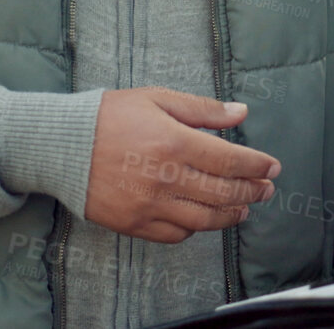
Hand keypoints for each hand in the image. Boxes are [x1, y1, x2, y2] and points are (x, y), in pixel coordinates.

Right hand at [84, 88, 280, 243]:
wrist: (60, 145)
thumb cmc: (109, 116)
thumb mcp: (157, 99)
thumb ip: (203, 109)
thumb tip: (241, 112)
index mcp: (174, 142)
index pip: (230, 160)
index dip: (257, 166)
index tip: (273, 168)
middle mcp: (165, 178)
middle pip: (223, 193)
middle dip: (252, 191)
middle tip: (266, 189)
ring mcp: (149, 204)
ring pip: (204, 220)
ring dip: (231, 215)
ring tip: (245, 207)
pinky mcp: (133, 223)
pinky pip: (175, 234)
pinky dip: (196, 229)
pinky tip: (205, 219)